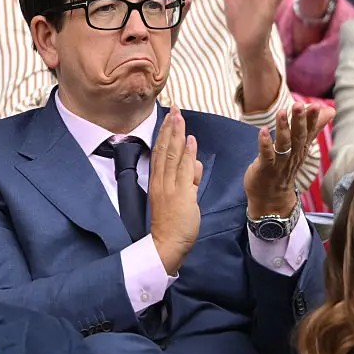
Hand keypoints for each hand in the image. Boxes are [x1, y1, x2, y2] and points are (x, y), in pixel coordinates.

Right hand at [149, 108, 203, 274]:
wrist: (167, 244)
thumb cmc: (173, 224)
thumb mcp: (182, 197)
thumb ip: (188, 180)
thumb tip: (194, 164)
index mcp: (159, 182)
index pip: (161, 153)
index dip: (165, 134)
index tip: (169, 118)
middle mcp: (162, 182)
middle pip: (164, 149)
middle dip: (170, 128)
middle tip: (174, 109)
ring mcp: (170, 187)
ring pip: (172, 155)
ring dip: (177, 135)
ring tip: (179, 117)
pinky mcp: (180, 194)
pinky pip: (183, 170)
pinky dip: (186, 154)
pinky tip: (190, 140)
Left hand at [245, 103, 332, 217]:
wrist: (271, 199)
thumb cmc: (284, 168)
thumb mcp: (301, 147)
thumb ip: (313, 127)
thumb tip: (330, 110)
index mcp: (302, 149)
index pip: (310, 132)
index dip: (313, 119)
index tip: (317, 105)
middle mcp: (293, 156)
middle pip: (298, 137)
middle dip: (299, 121)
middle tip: (299, 104)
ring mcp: (279, 164)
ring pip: (284, 146)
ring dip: (283, 129)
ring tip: (281, 112)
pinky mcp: (265, 170)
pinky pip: (266, 156)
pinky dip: (265, 144)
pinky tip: (263, 131)